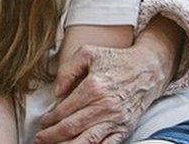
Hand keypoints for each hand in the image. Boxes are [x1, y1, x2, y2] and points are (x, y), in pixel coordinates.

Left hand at [33, 44, 168, 143]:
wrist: (149, 69)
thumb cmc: (117, 59)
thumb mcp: (88, 53)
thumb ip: (67, 70)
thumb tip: (56, 92)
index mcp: (94, 87)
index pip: (64, 110)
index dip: (49, 119)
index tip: (42, 122)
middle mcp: (104, 106)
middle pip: (72, 128)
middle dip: (52, 136)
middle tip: (39, 139)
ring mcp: (116, 120)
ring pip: (87, 141)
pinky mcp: (125, 128)